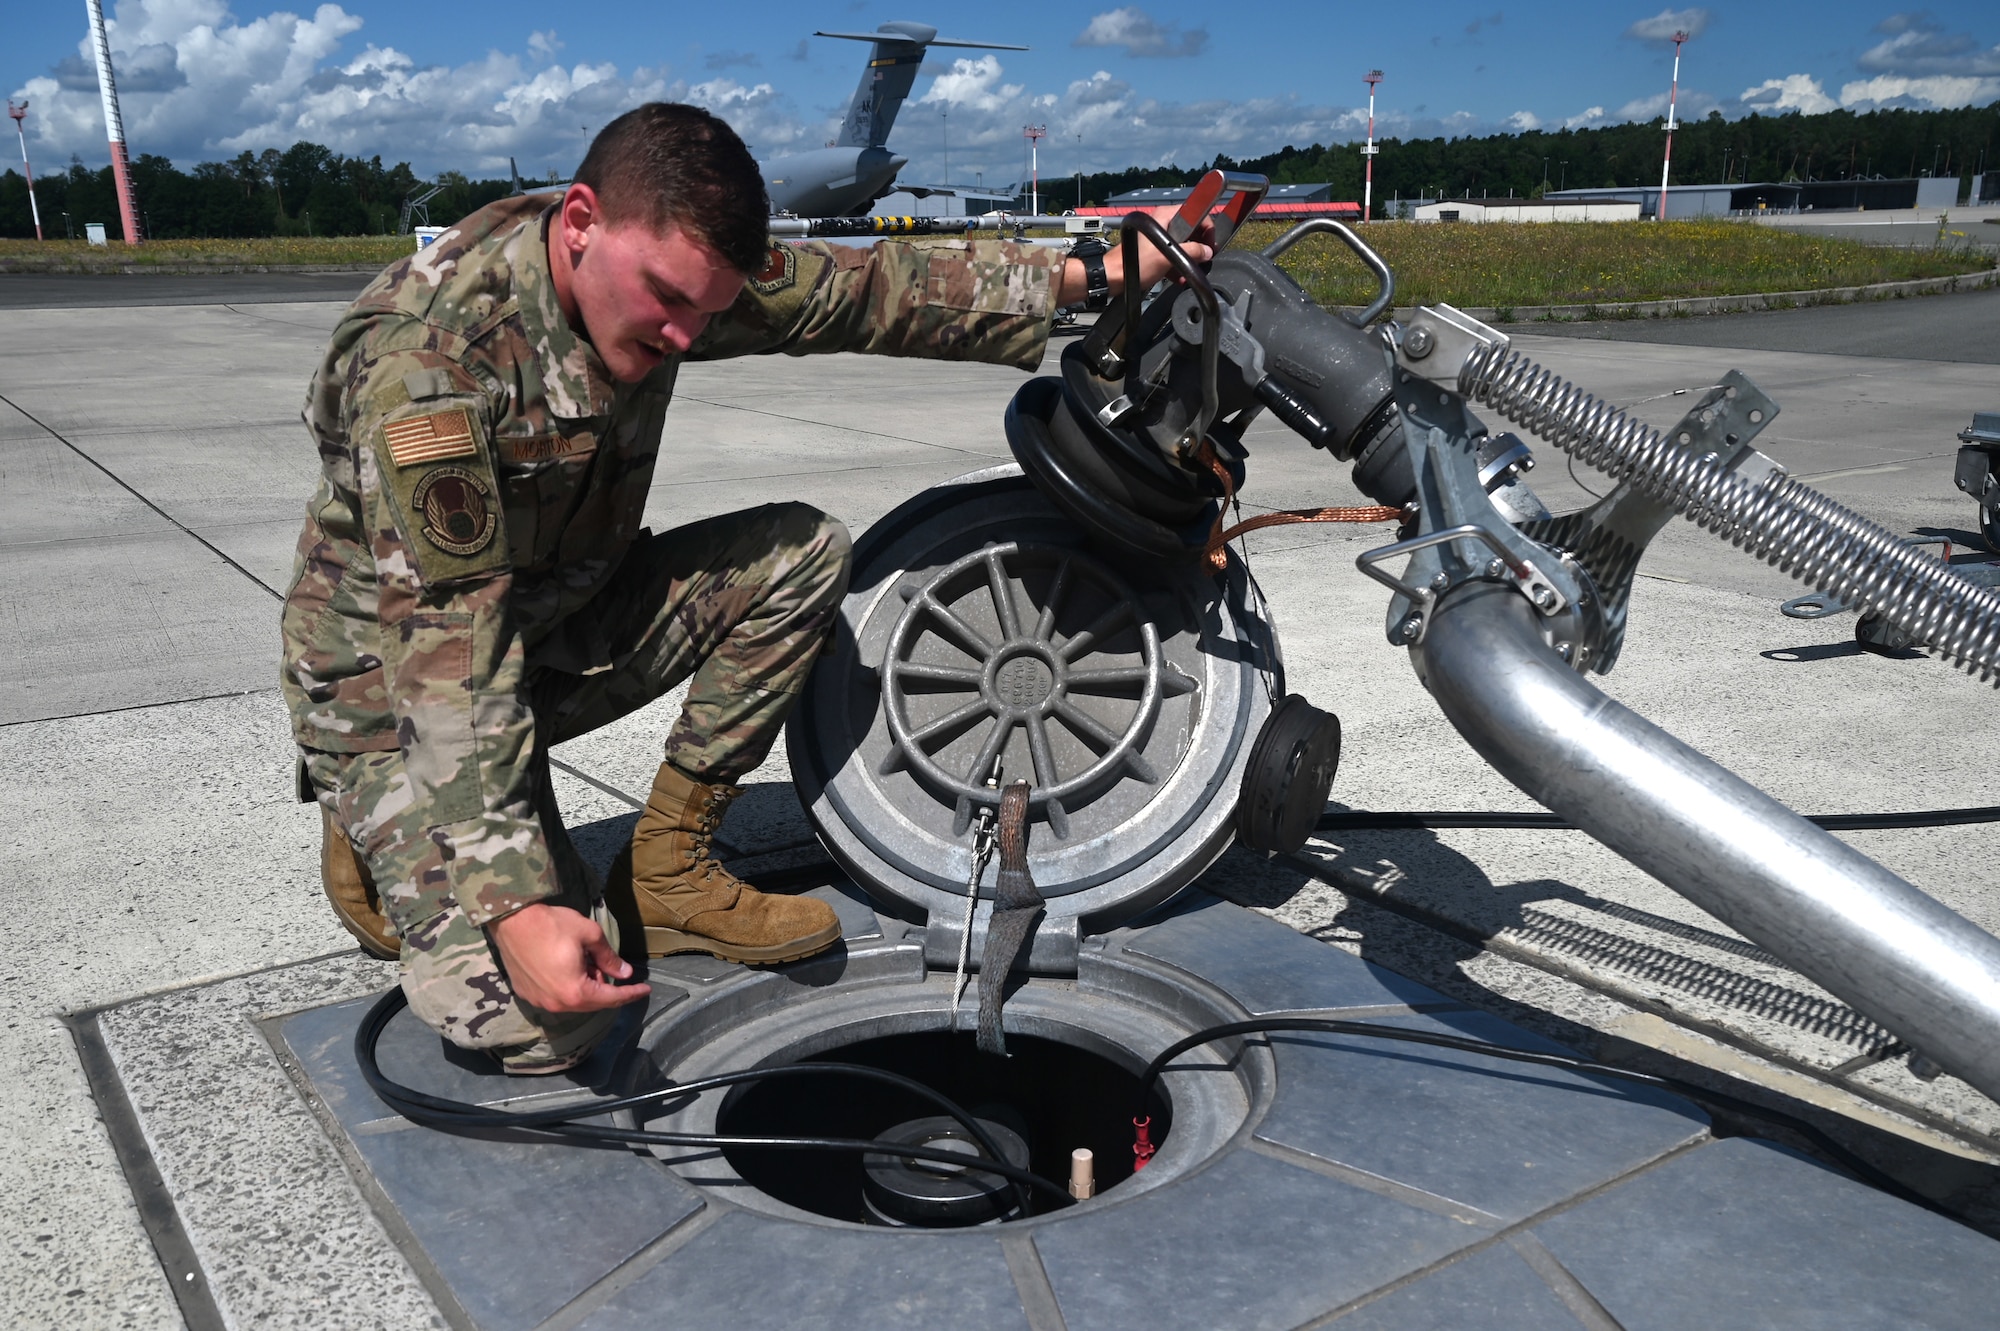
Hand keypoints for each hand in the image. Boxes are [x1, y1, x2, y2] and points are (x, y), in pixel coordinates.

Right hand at [489, 902, 649, 1013]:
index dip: (631, 993)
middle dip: (606, 989)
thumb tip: (624, 972)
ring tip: (586, 962)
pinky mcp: (526, 994)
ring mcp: (539, 1001)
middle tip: (610, 968)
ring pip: (572, 1001)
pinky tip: (568, 967)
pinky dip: (567, 987)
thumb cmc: (552, 924)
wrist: (511, 920)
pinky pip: (555, 996)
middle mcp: (556, 1003)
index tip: (645, 989)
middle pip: (591, 1003)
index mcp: (575, 992)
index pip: (611, 998)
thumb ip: (609, 958)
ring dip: (586, 987)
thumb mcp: (590, 936)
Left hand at [1054, 204, 1216, 306]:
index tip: (1209, 245)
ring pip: (1183, 244)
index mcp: (1165, 216)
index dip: (1207, 229)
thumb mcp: (1168, 257)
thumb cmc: (1134, 264)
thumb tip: (1207, 252)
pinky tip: (1178, 277)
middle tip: (1201, 260)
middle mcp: (1163, 222)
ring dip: (1188, 259)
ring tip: (1188, 272)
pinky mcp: (1155, 250)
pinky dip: (1177, 265)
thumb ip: (1192, 252)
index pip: (1197, 213)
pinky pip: (1173, 254)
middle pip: (1192, 230)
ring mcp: (1158, 236)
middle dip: (1198, 247)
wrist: (1114, 277)